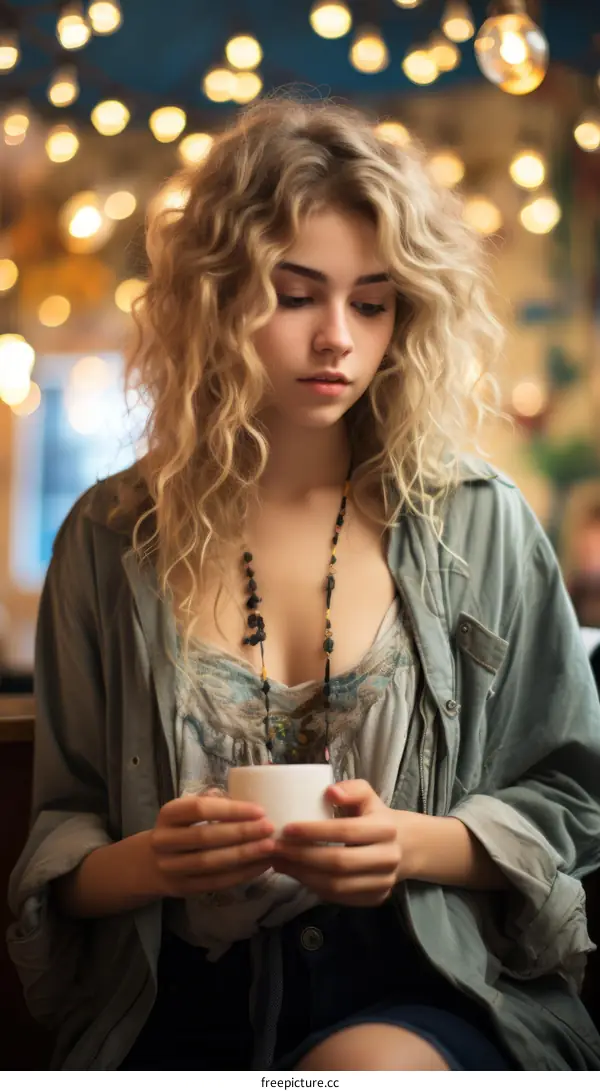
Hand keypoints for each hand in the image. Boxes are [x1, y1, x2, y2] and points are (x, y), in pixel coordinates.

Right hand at [149, 793, 275, 896]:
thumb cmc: (181, 829)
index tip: (259, 810)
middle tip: (269, 828)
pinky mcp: (182, 888)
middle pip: (206, 836)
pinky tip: (261, 866)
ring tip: (269, 847)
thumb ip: (212, 802)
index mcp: (168, 814)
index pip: (199, 808)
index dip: (231, 809)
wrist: (151, 863)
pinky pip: (215, 882)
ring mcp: (171, 867)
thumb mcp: (186, 811)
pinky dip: (241, 874)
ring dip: (244, 855)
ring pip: (211, 863)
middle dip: (242, 832)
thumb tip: (250, 793)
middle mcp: (164, 841)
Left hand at [272, 779, 404, 906]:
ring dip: (303, 876)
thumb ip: (352, 789)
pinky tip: (298, 875)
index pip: (346, 831)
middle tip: (276, 849)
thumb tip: (330, 792)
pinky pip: (340, 898)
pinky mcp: (377, 898)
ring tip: (280, 863)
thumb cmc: (374, 816)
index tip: (287, 829)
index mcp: (385, 828)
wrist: (404, 845)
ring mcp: (384, 882)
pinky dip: (315, 888)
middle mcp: (388, 858)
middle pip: (339, 863)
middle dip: (302, 857)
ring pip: (337, 885)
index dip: (314, 831)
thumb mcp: (367, 795)